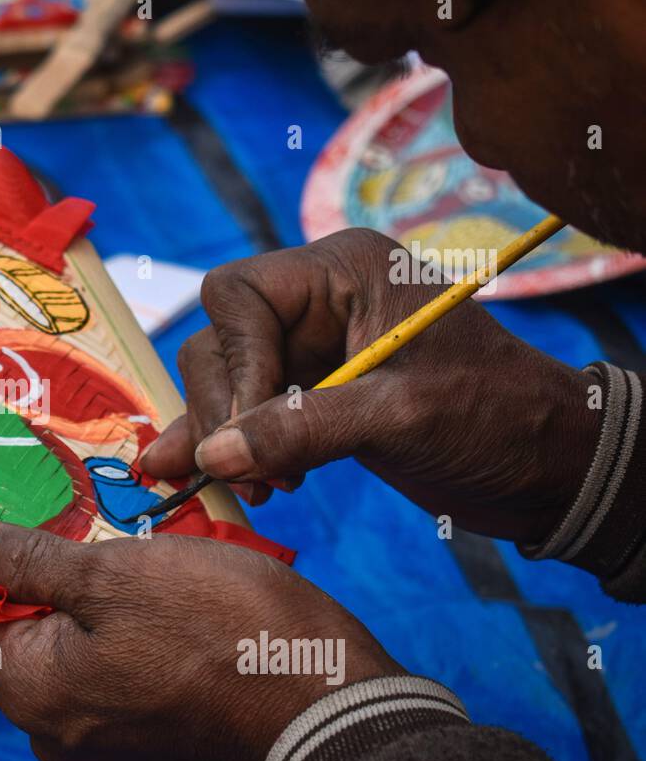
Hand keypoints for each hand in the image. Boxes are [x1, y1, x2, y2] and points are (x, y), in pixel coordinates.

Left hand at [0, 521, 401, 760]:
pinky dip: (123, 629)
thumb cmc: (224, 631)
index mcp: (31, 692)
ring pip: (71, 648)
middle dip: (40, 572)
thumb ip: (28, 561)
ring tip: (129, 542)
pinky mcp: (148, 739)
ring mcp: (103, 743)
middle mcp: (54, 731)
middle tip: (74, 510)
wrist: (332, 710)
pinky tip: (160, 589)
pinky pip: (113, 672)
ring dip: (90, 596)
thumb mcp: (119, 574)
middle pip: (19, 633)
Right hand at [141, 229, 599, 545]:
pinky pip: (247, 413)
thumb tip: (212, 454)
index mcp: (343, 272)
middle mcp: (318, 302)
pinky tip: (227, 482)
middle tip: (249, 475)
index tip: (252, 425)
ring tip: (257, 488)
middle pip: (220, 340)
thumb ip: (301, 429)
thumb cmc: (496, 419)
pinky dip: (232, 447)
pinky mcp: (312, 396)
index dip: (236, 361)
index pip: (240, 297)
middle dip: (225, 409)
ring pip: (224, 380)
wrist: (548, 466)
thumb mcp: (399, 418)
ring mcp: (312, 350)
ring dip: (226, 437)